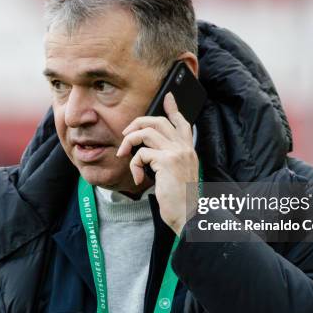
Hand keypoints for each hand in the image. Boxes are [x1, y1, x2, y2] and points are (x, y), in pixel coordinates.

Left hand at [116, 92, 198, 234]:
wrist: (187, 215)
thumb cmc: (180, 200)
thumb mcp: (177, 175)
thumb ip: (168, 160)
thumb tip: (147, 150)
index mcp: (189, 150)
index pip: (182, 123)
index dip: (174, 109)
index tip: (168, 97)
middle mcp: (184, 148)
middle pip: (158, 121)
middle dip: (138, 123)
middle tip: (126, 134)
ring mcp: (176, 152)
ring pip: (146, 132)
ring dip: (129, 142)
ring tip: (124, 155)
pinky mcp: (166, 161)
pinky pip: (140, 153)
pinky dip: (133, 165)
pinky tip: (138, 178)